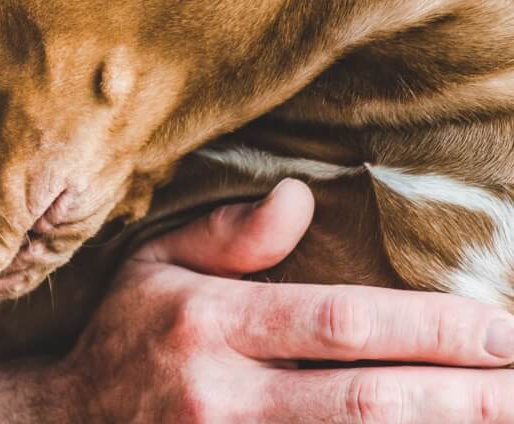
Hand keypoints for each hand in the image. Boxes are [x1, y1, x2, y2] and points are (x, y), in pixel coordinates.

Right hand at [56, 179, 513, 422]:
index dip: (429, 326)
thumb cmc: (122, 335)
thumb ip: (228, 236)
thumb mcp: (153, 264)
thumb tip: (300, 196)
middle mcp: (226, 395)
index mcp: (209, 323)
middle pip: (367, 400)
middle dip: (463, 395)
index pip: (338, 321)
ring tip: (505, 412)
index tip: (501, 326)